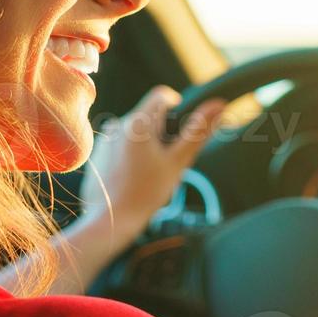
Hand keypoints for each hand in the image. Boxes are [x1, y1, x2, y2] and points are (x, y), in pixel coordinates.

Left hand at [80, 86, 224, 256]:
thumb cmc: (147, 192)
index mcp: (138, 122)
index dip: (176, 106)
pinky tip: (132, 180)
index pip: (161, 96)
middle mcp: (118, 124)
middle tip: (168, 163)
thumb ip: (198, 132)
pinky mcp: (99, 154)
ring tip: (149, 176)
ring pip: (135, 133)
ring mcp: (105, 139)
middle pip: (149, 117)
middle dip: (162, 134)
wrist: (110, 220)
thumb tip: (219, 104)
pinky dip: (131, 157)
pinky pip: (121, 146)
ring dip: (147, 146)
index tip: (181, 130)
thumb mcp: (178, 162)